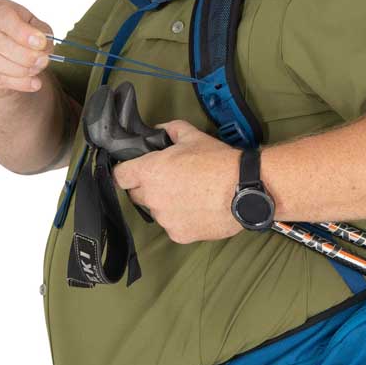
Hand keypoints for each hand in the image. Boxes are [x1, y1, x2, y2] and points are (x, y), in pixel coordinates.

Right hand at [0, 0, 52, 95]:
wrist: (10, 62)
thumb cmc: (24, 38)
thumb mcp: (37, 29)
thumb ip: (42, 33)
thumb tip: (42, 46)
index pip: (3, 16)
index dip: (21, 30)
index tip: (40, 42)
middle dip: (23, 53)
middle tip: (43, 60)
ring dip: (19, 68)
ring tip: (37, 70)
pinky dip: (19, 82)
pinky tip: (34, 83)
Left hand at [112, 121, 242, 243]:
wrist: (246, 189)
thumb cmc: (219, 162)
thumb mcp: (193, 136)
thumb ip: (170, 130)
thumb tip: (159, 130)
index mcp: (149, 171)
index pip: (119, 175)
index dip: (126, 171)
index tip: (135, 170)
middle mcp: (152, 197)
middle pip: (136, 195)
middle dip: (147, 187)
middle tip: (170, 180)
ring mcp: (165, 219)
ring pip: (156, 211)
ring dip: (166, 204)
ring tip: (190, 195)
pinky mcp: (179, 234)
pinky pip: (173, 226)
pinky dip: (182, 220)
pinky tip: (198, 209)